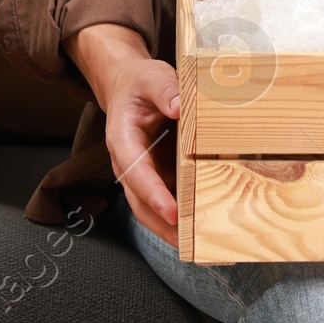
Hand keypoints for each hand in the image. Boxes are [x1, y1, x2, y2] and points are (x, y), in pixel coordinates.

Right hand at [64, 24, 180, 238]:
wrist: (129, 88)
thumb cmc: (140, 84)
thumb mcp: (152, 76)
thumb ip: (164, 89)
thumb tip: (180, 106)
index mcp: (122, 140)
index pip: (136, 173)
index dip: (153, 194)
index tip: (172, 212)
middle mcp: (128, 164)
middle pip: (141, 202)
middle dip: (163, 225)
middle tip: (188, 243)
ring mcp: (142, 174)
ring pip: (151, 209)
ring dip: (171, 229)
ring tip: (198, 246)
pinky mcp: (157, 177)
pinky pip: (165, 201)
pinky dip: (180, 218)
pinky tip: (201, 229)